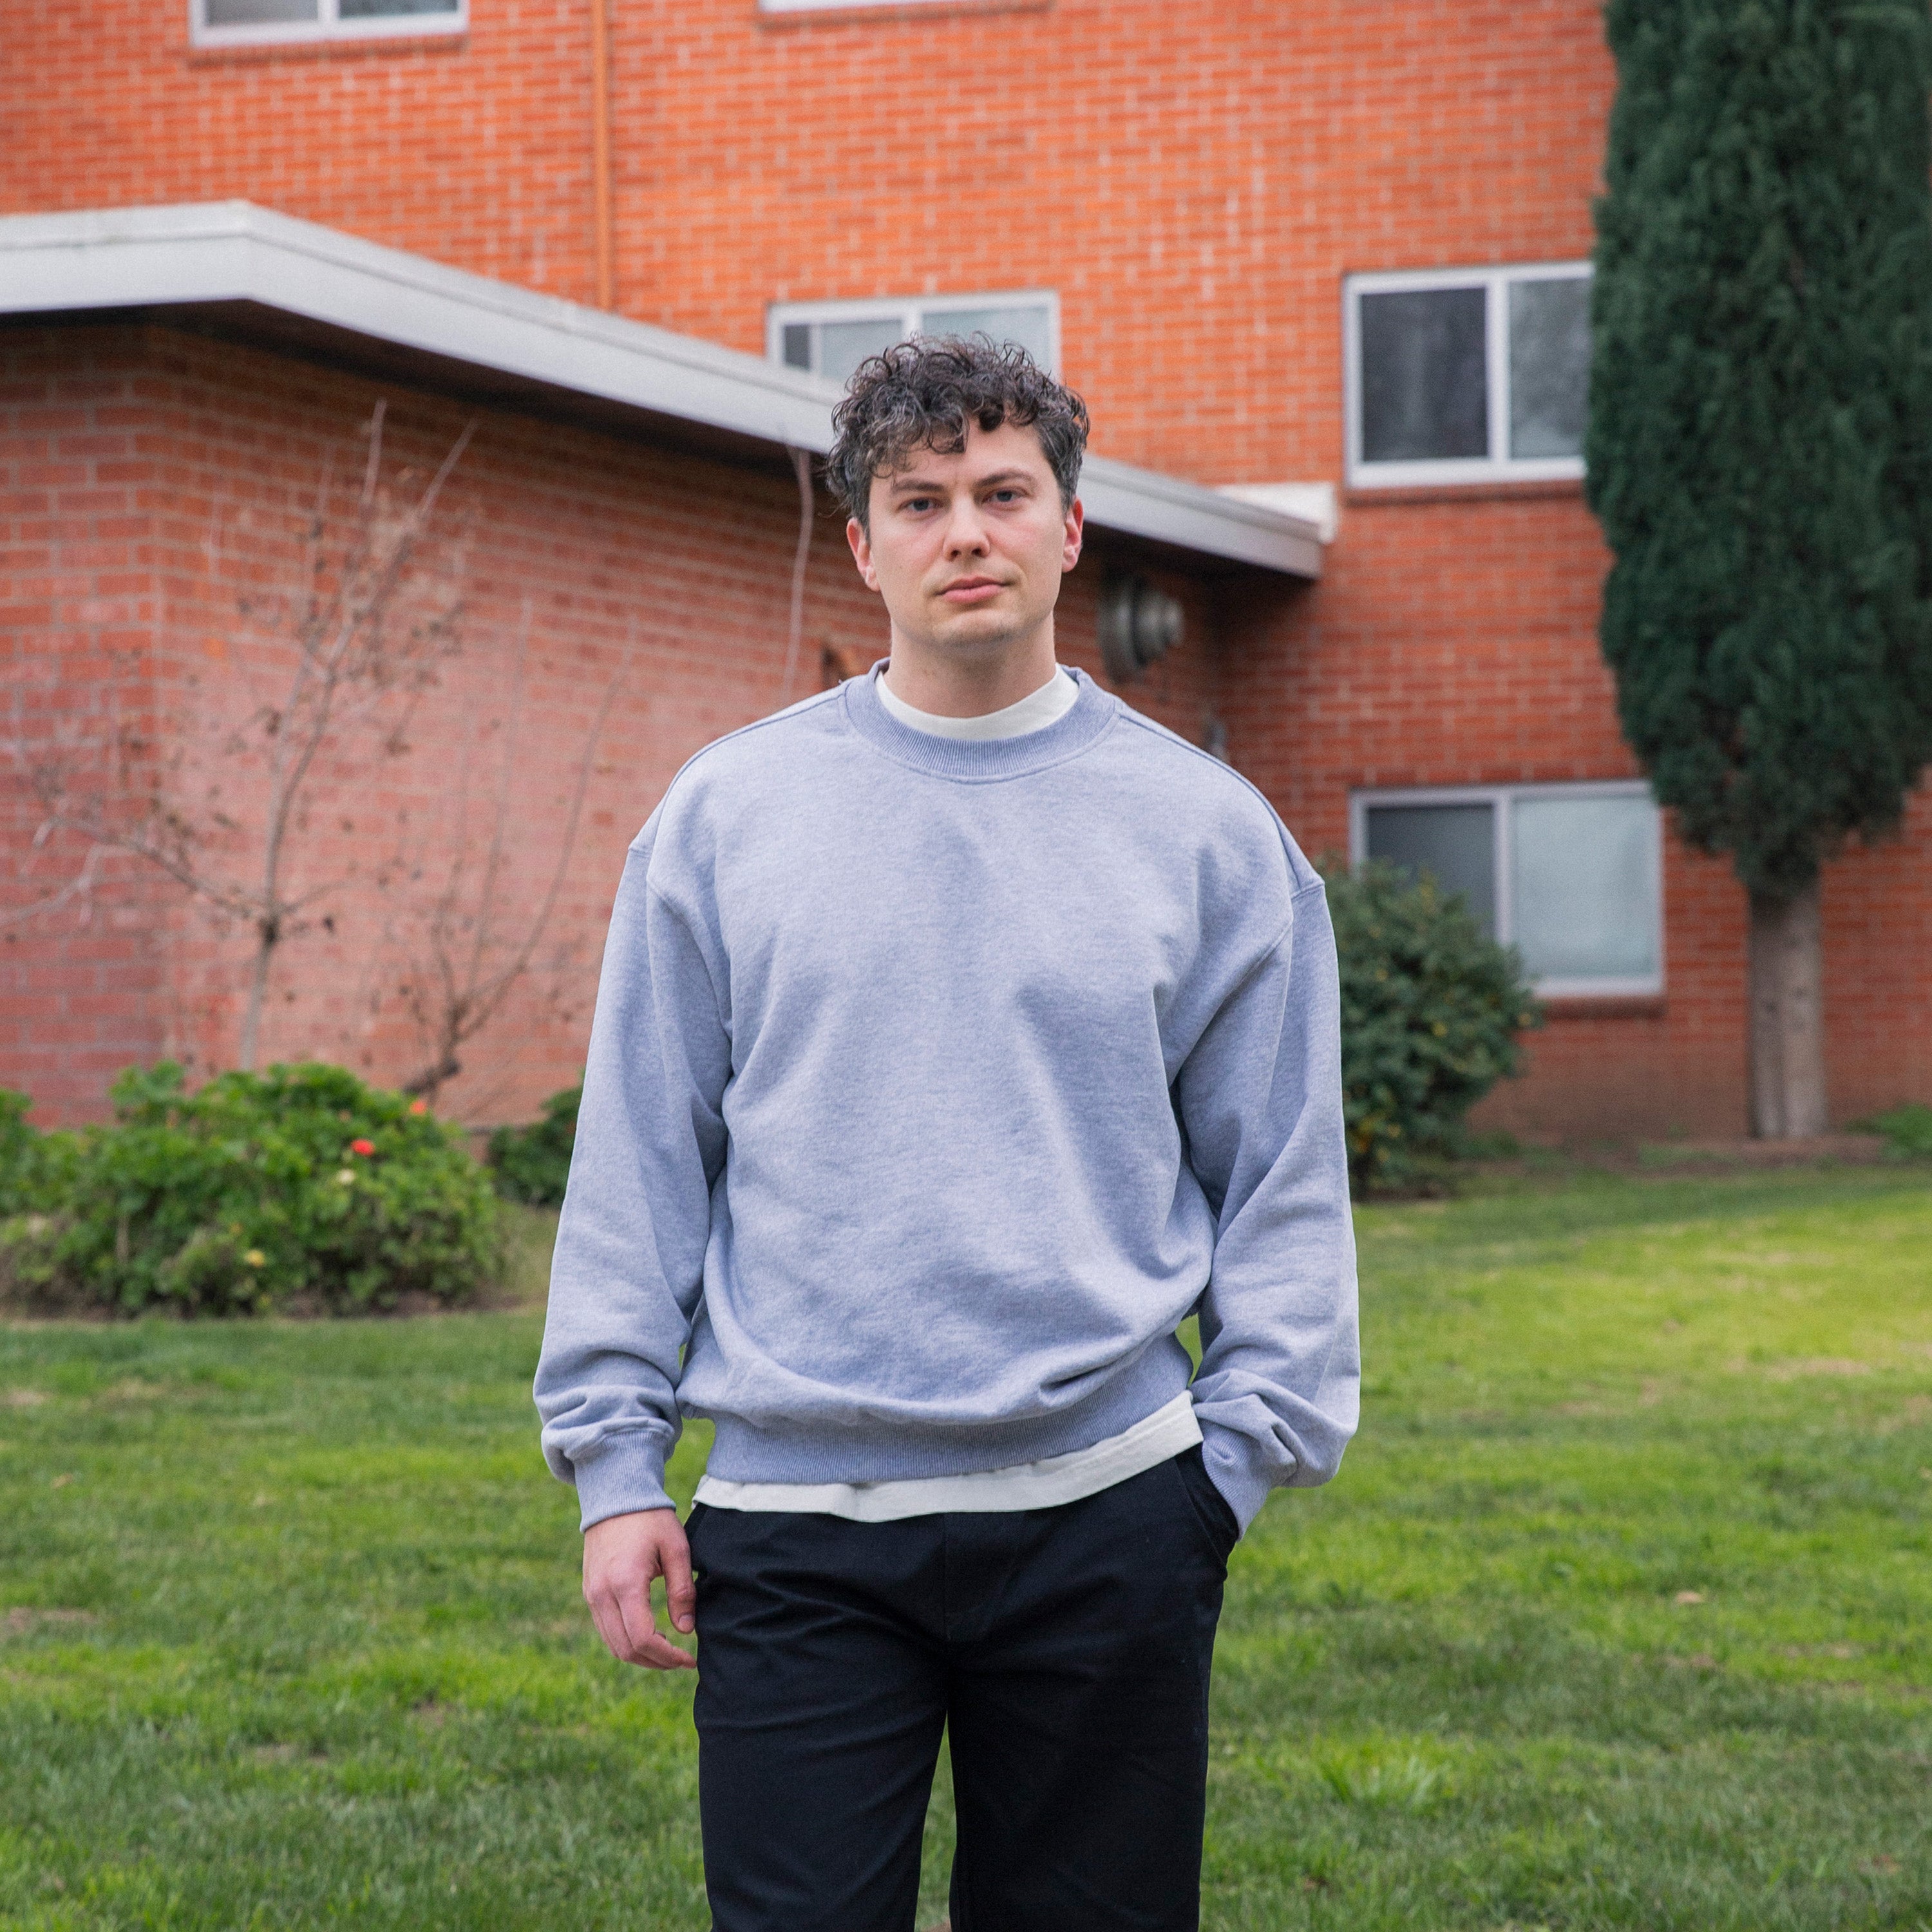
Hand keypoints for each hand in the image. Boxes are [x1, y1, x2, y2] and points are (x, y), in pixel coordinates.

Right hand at [582, 1507, 696, 1669]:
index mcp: (625, 1583)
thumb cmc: (651, 1519)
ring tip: (668, 1650)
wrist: (616, 1497)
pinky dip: (627, 1642)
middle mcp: (602, 1594)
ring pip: (613, 1645)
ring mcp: (592, 1595)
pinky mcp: (590, 1593)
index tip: (689, 1659)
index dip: (667, 1657)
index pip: (643, 1638)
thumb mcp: (676, 1548)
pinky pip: (606, 1630)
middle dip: (656, 1662)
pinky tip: (649, 1635)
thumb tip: (686, 1630)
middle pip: (626, 1649)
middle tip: (681, 1660)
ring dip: (641, 1656)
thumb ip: (682, 1590)